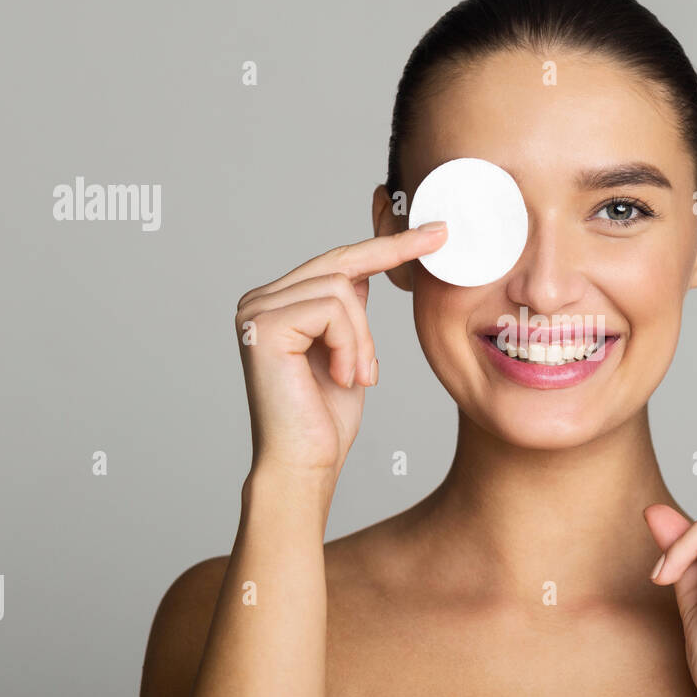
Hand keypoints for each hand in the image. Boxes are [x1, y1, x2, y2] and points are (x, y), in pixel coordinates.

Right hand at [233, 223, 446, 481]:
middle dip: (393, 253)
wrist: (305, 465)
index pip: (338, 262)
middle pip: (340, 262)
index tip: (432, 232)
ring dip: (363, 339)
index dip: (385, 245)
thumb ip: (346, 314)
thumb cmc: (325, 421)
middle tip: (439, 237)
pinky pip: (333, 309)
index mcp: (277, 304)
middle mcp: (260, 301)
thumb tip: (358, 276)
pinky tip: (342, 377)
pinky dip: (352, 345)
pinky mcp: (264, 325)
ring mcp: (257, 311)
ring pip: (341, 289)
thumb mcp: (347, 353)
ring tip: (356, 377)